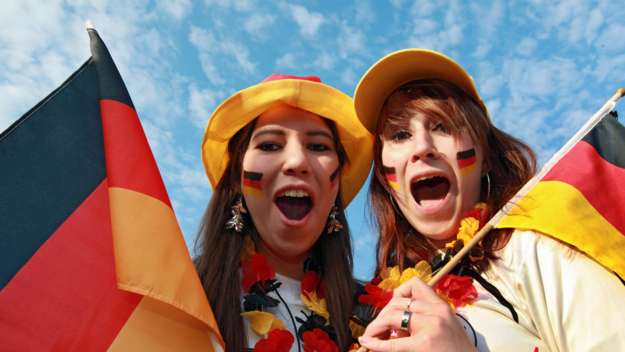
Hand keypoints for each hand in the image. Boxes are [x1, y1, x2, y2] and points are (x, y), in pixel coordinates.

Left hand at [358, 278, 475, 351]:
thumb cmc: (456, 351)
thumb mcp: (444, 327)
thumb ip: (423, 318)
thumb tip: (392, 320)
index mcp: (442, 306)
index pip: (415, 285)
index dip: (397, 295)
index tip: (391, 309)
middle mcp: (437, 312)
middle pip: (398, 303)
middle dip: (382, 315)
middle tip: (375, 329)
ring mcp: (431, 327)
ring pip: (392, 315)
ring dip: (377, 326)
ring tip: (372, 336)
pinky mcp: (424, 345)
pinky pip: (393, 343)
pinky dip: (376, 343)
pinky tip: (367, 342)